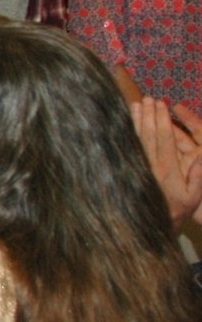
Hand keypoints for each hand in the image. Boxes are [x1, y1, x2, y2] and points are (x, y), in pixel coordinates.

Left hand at [132, 98, 201, 224]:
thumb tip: (201, 159)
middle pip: (148, 135)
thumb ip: (198, 178)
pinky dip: (129, 132)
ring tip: (136, 104)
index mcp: (167, 169)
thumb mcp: (193, 197)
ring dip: (136, 121)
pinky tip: (127, 122)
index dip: (162, 120)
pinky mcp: (132, 169)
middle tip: (148, 98)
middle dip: (149, 115)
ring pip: (137, 139)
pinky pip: (131, 147)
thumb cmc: (179, 209)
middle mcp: (151, 165)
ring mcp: (140, 166)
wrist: (152, 223)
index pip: (164, 139)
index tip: (161, 105)